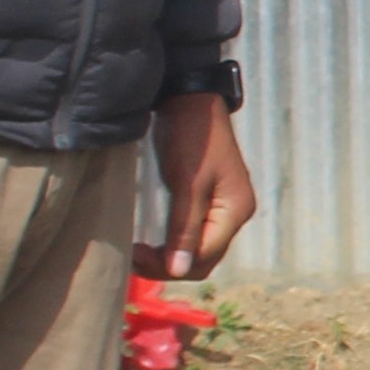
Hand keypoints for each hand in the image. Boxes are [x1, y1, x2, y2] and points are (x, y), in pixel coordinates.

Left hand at [134, 92, 256, 281]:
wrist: (190, 100)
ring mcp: (224, 206)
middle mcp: (235, 213)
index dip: (169, 265)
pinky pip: (193, 231)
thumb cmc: (191, 138)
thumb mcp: (186, 184)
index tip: (135, 255)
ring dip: (169, 254)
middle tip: (133, 256)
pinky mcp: (210, 198)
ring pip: (198, 247)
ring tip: (139, 250)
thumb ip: (184, 228)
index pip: (204, 258)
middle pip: (204, 257)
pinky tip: (152, 236)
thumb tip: (179, 269)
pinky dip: (173, 239)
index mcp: (236, 211)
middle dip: (168, 263)